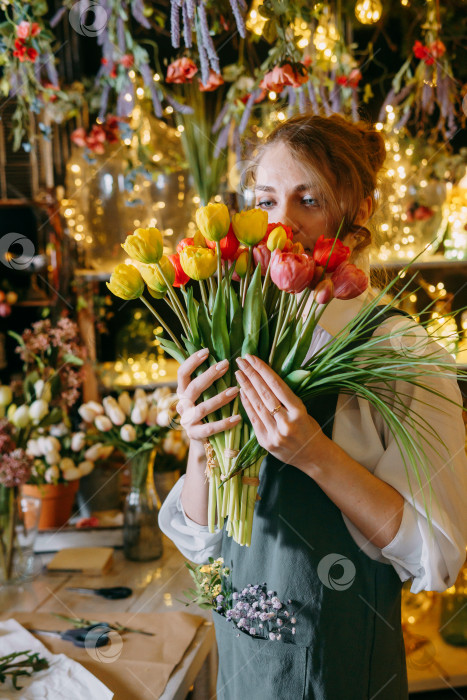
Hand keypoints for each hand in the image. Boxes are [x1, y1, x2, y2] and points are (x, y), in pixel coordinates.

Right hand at [176, 348, 240, 444]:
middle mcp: (182, 406)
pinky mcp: (195, 435)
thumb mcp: (205, 396)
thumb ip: (209, 382)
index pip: (182, 373)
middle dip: (210, 375)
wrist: (203, 441)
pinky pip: (210, 428)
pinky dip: (225, 423)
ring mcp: (187, 421)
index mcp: (182, 392)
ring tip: (236, 390)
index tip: (207, 351)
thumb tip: (225, 360)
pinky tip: (238, 417)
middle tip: (226, 365)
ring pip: (202, 408)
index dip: (192, 361)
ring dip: (220, 398)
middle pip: (193, 388)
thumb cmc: (208, 412)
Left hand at [235, 354, 328, 470]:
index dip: (263, 370)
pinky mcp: (266, 442)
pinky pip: (253, 419)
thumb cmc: (309, 429)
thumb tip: (266, 377)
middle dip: (251, 375)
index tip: (252, 358)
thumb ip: (286, 398)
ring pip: (257, 406)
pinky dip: (246, 404)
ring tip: (238, 374)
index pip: (277, 386)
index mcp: (299, 412)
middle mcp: (286, 423)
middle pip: (265, 394)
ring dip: (246, 388)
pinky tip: (241, 392)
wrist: (313, 456)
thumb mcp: (304, 410)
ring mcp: (275, 434)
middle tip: (241, 361)